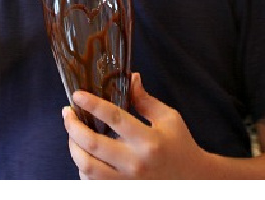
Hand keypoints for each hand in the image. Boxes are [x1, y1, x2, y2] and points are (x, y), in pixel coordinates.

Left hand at [62, 72, 209, 178]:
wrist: (197, 184)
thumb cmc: (181, 148)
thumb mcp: (169, 119)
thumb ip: (145, 100)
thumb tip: (130, 76)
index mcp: (149, 141)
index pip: (113, 118)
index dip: (91, 104)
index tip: (77, 95)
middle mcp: (137, 164)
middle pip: (93, 145)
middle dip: (73, 126)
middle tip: (67, 113)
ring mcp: (129, 183)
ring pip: (88, 168)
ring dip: (73, 149)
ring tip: (71, 134)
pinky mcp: (124, 194)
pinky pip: (93, 185)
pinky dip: (82, 170)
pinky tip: (83, 156)